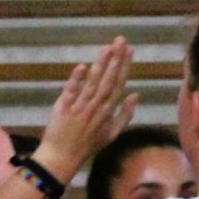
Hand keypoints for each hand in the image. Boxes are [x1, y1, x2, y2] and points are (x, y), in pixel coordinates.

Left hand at [35, 38, 137, 181]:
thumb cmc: (87, 145)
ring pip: (92, 84)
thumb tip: (136, 94)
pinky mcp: (63, 108)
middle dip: (115, 60)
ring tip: (107, 47)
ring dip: (100, 65)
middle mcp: (96, 108)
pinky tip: (82, 66)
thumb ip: (125, 114)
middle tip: (120, 40)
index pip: (118, 85)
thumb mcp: (111, 134)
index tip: (129, 50)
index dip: (124, 67)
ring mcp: (80, 107)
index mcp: (108, 112)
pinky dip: (76, 80)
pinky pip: (71, 92)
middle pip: (108, 81)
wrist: (62, 157)